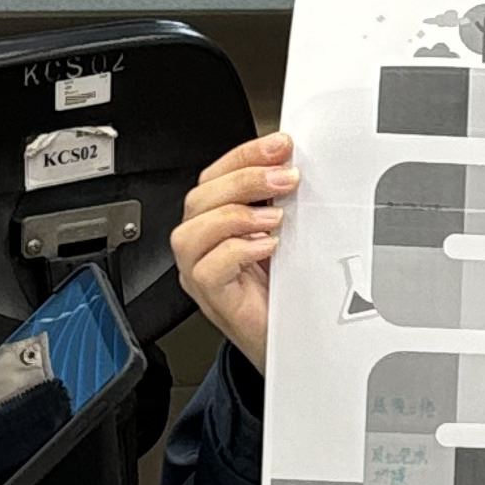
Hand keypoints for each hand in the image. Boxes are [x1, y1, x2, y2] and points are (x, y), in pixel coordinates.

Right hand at [172, 133, 296, 370]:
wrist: (288, 339)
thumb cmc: (282, 289)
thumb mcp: (284, 234)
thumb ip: (279, 202)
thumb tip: (291, 165)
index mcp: (215, 220)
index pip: (217, 175)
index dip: (246, 155)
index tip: (280, 144)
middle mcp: (201, 243)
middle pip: (202, 196)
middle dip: (246, 178)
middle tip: (286, 177)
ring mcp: (198, 270)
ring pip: (193, 230)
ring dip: (237, 214)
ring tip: (275, 217)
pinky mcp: (208, 296)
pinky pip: (207, 267)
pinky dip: (236, 250)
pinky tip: (266, 247)